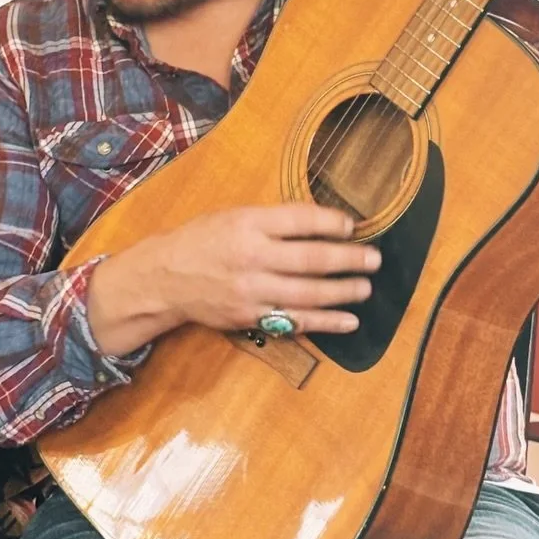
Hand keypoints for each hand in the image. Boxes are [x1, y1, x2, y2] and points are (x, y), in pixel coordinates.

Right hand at [89, 204, 380, 357]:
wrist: (164, 278)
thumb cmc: (201, 240)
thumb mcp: (232, 215)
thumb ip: (272, 220)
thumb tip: (321, 222)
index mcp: (248, 224)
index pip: (300, 220)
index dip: (332, 222)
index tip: (353, 225)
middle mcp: (252, 257)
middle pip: (311, 259)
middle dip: (348, 260)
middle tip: (374, 259)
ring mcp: (252, 290)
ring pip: (308, 294)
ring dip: (343, 292)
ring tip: (365, 288)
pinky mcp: (250, 316)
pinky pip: (294, 321)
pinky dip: (324, 322)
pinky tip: (347, 321)